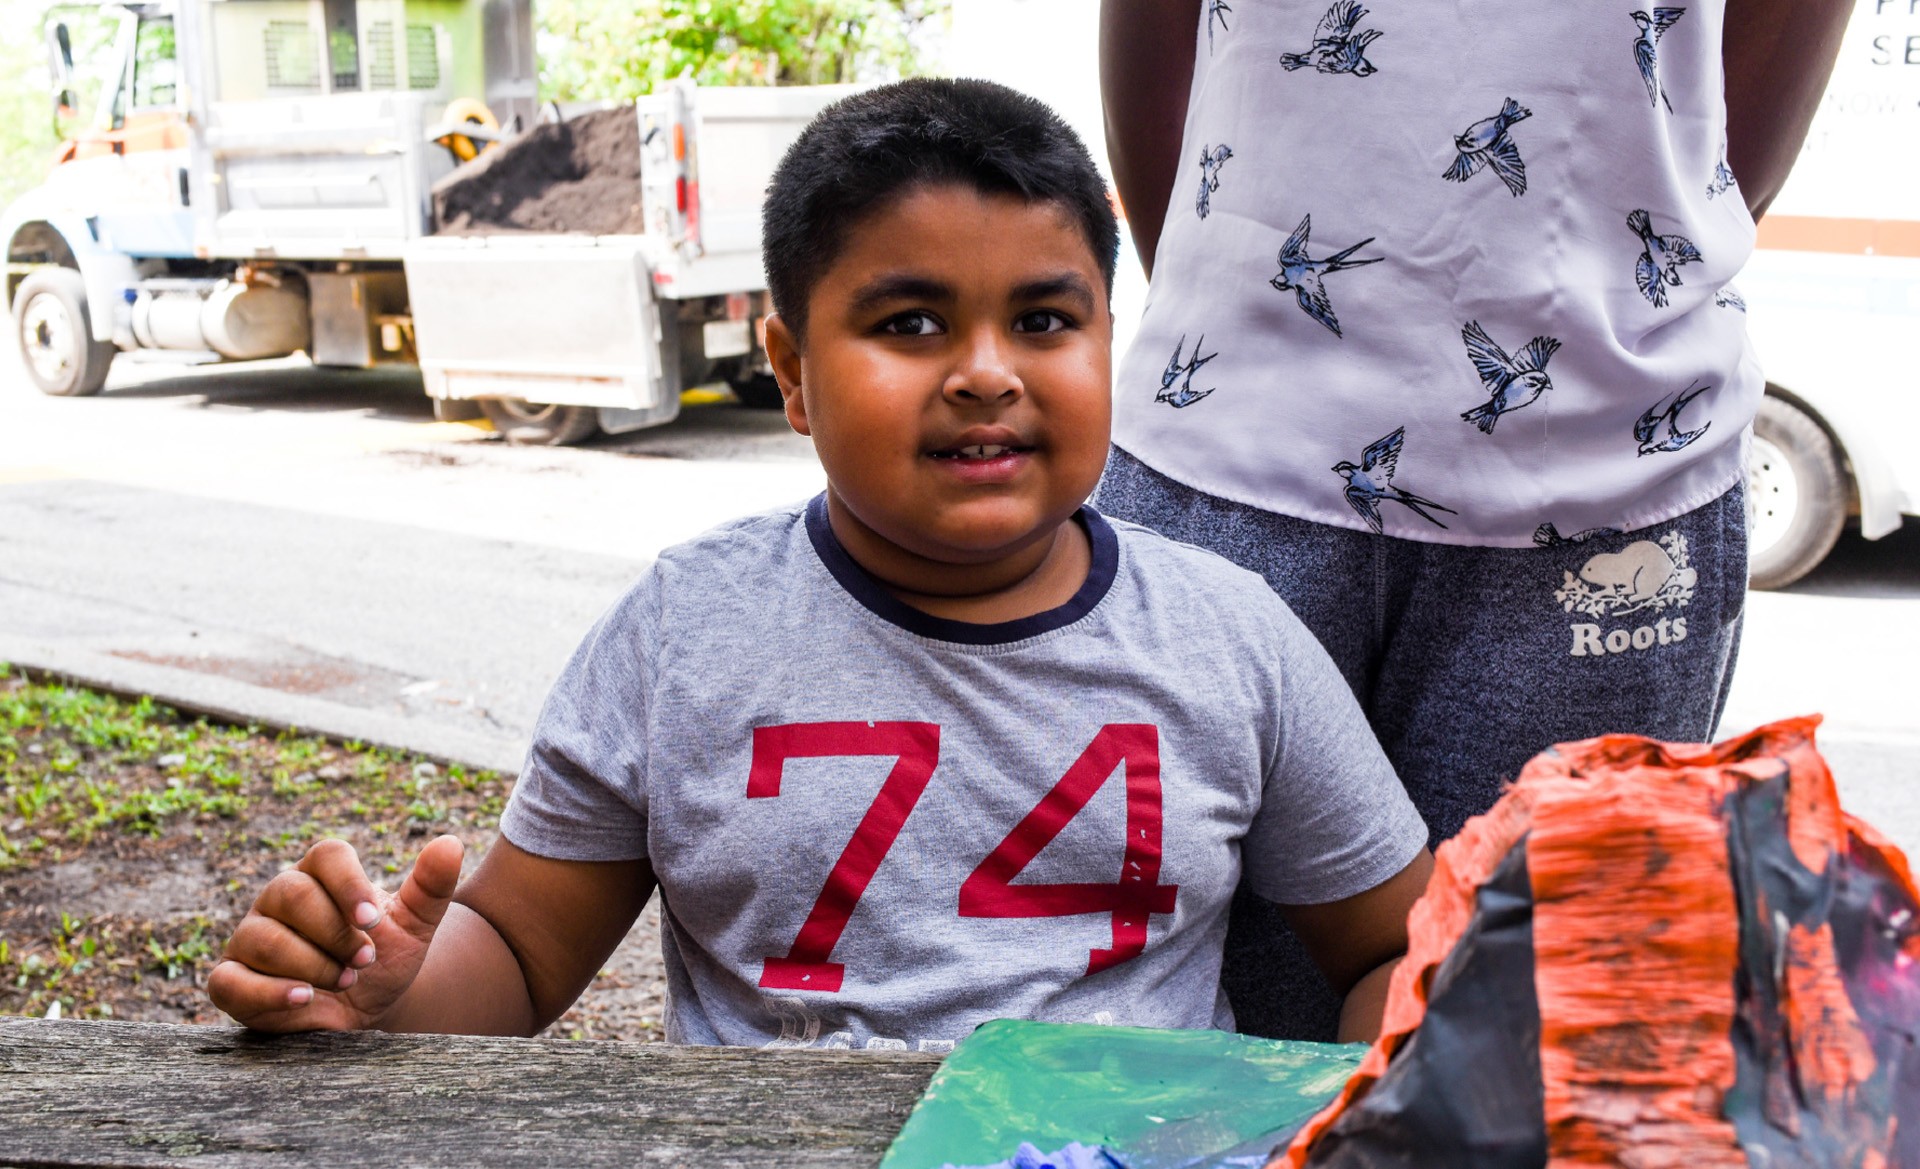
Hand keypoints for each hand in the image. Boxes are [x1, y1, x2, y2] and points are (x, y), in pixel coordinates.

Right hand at [208, 834, 463, 1031]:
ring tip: (344, 980)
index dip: (350, 885)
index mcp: (320, 874)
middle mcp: (278, 898)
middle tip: (365, 960)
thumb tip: (449, 843)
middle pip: (292, 894)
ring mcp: (249, 937)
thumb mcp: (416, 925)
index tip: (374, 921)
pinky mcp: (231, 980)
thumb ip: (432, 886)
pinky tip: (304, 998)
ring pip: (266, 939)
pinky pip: (229, 980)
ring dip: (314, 965)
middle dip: (335, 933)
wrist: (366, 1011)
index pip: (327, 855)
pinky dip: (267, 991)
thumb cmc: (384, 959)